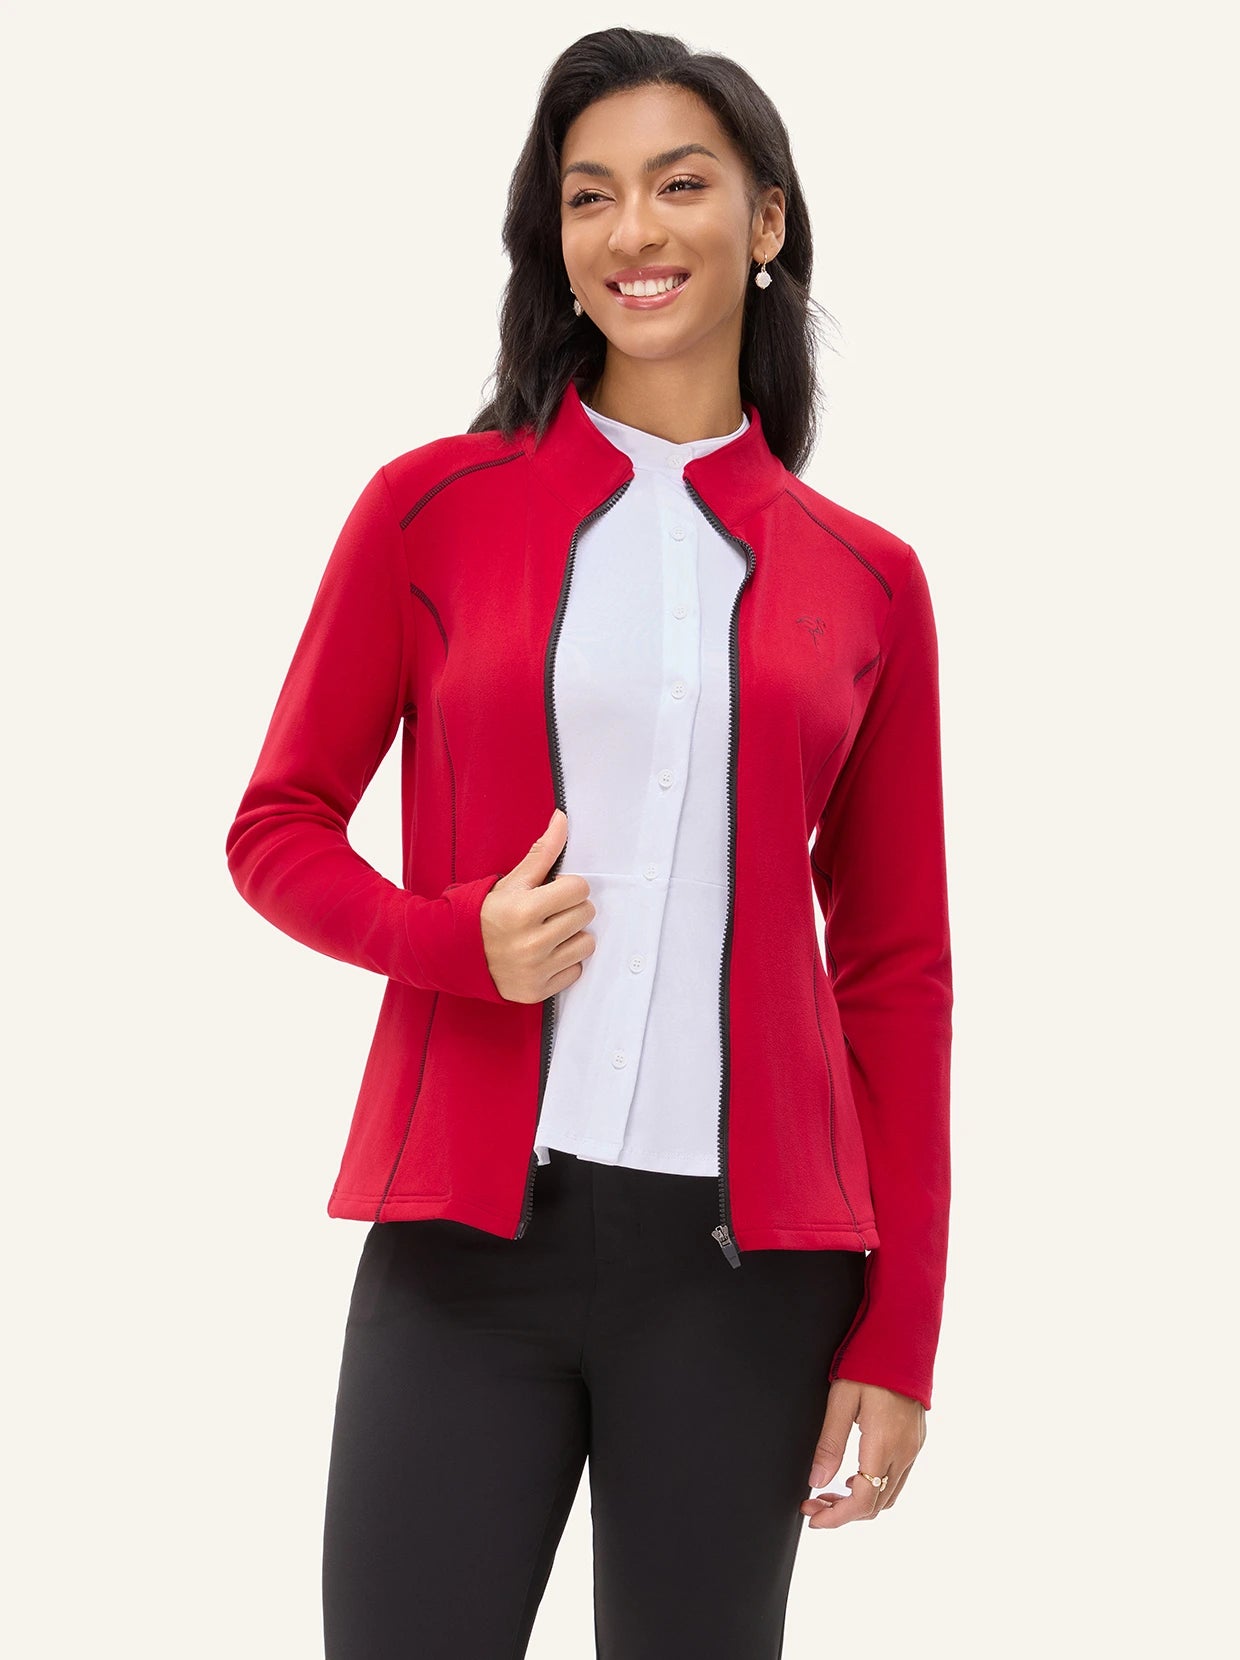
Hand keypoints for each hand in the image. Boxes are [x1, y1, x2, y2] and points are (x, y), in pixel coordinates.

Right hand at [479, 808, 596, 1002]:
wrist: (456, 954)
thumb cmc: (486, 914)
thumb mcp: (511, 881)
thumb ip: (542, 852)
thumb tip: (562, 819)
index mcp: (524, 911)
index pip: (580, 889)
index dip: (568, 887)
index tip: (552, 891)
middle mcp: (531, 943)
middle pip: (586, 914)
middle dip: (571, 909)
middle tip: (549, 912)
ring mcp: (535, 970)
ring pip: (587, 944)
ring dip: (572, 936)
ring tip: (549, 932)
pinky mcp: (537, 991)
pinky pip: (576, 971)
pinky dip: (564, 962)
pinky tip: (545, 954)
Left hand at [800, 1377, 925, 1526]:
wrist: (903, 1340)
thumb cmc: (870, 1363)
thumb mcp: (841, 1399)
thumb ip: (830, 1443)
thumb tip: (817, 1481)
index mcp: (883, 1443)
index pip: (863, 1500)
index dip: (836, 1517)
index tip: (813, 1518)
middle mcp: (904, 1451)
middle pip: (876, 1505)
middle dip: (844, 1512)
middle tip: (815, 1505)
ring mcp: (914, 1447)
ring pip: (889, 1495)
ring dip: (860, 1502)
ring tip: (831, 1493)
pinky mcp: (916, 1441)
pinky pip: (898, 1478)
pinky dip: (876, 1487)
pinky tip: (855, 1476)